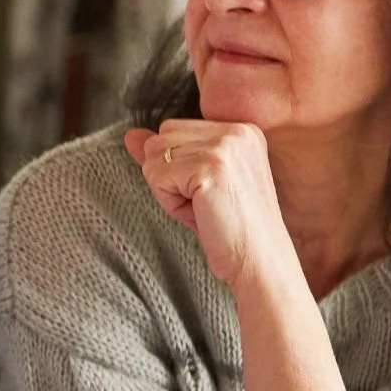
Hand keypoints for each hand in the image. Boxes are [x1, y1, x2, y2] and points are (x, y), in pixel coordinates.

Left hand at [125, 121, 295, 289]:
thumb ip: (166, 154)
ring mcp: (226, 146)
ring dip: (168, 190)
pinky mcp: (211, 166)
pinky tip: (199, 213)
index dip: (176, 167)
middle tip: (201, 203)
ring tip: (202, 207)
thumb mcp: (194, 184)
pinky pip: (157, 176)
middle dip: (168, 176)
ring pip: (154, 157)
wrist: (259, 261)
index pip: (172, 129)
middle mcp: (236, 131)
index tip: (206, 192)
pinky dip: (168, 202)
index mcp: (241, 130)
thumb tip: (131, 135)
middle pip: (160, 139)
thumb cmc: (229, 228)